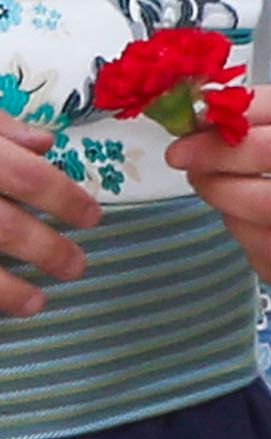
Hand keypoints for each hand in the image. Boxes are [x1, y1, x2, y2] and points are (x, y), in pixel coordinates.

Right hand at [0, 120, 92, 318]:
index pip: (29, 177)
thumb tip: (45, 141)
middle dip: (47, 250)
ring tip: (37, 304)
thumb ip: (0, 127)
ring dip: (7, 289)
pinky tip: (1, 310)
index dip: (65, 199)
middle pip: (6, 228)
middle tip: (77, 267)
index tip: (93, 219)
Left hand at [168, 86, 270, 293]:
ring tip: (233, 202)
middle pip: (266, 204)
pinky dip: (256, 256)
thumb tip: (189, 123)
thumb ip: (240, 109)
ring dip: (235, 224)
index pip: (266, 151)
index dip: (212, 154)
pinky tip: (257, 229)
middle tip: (200, 177)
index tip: (179, 153)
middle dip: (217, 190)